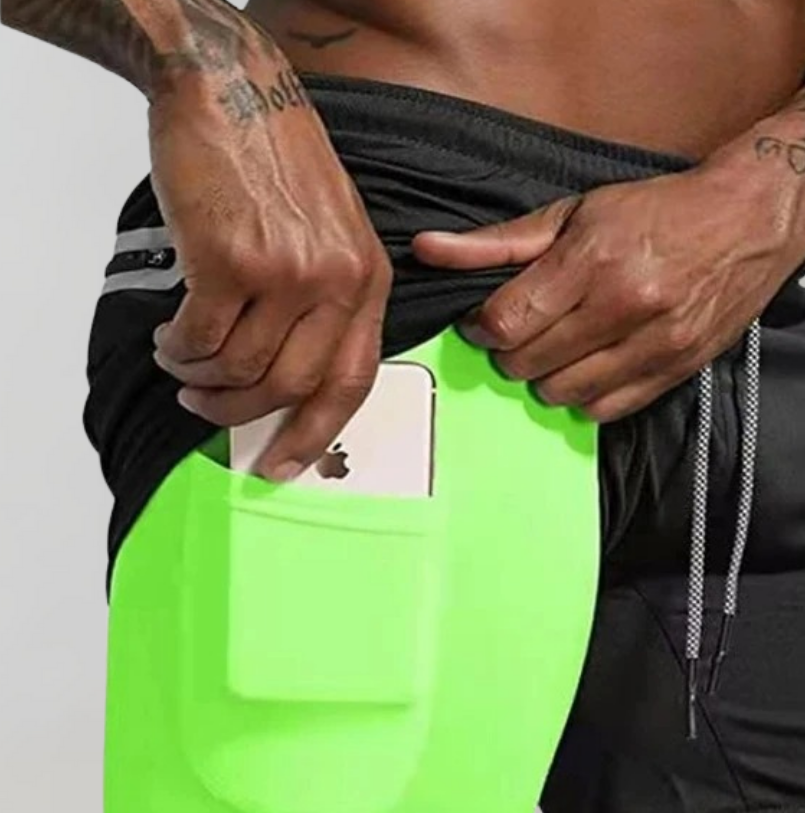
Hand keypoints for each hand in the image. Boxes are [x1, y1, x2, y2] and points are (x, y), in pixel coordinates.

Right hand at [148, 65, 389, 480]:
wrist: (232, 89)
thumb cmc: (277, 161)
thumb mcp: (333, 231)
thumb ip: (326, 302)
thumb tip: (288, 379)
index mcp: (369, 280)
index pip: (353, 380)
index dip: (317, 433)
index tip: (284, 466)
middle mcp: (337, 280)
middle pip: (292, 386)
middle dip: (241, 412)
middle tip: (207, 407)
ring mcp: (288, 271)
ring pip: (242, 368)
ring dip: (202, 378)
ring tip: (182, 362)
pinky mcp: (232, 259)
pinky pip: (202, 339)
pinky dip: (179, 349)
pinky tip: (170, 337)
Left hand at [412, 165, 804, 420]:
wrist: (751, 219)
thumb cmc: (660, 211)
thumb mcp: (576, 211)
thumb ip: (499, 242)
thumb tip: (429, 250)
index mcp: (592, 259)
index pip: (505, 321)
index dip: (484, 326)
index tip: (489, 319)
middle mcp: (624, 305)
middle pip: (527, 363)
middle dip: (511, 351)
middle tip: (523, 330)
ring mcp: (654, 344)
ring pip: (562, 393)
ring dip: (545, 377)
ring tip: (558, 348)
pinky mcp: (676, 370)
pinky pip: (606, 410)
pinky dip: (584, 397)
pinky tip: (588, 367)